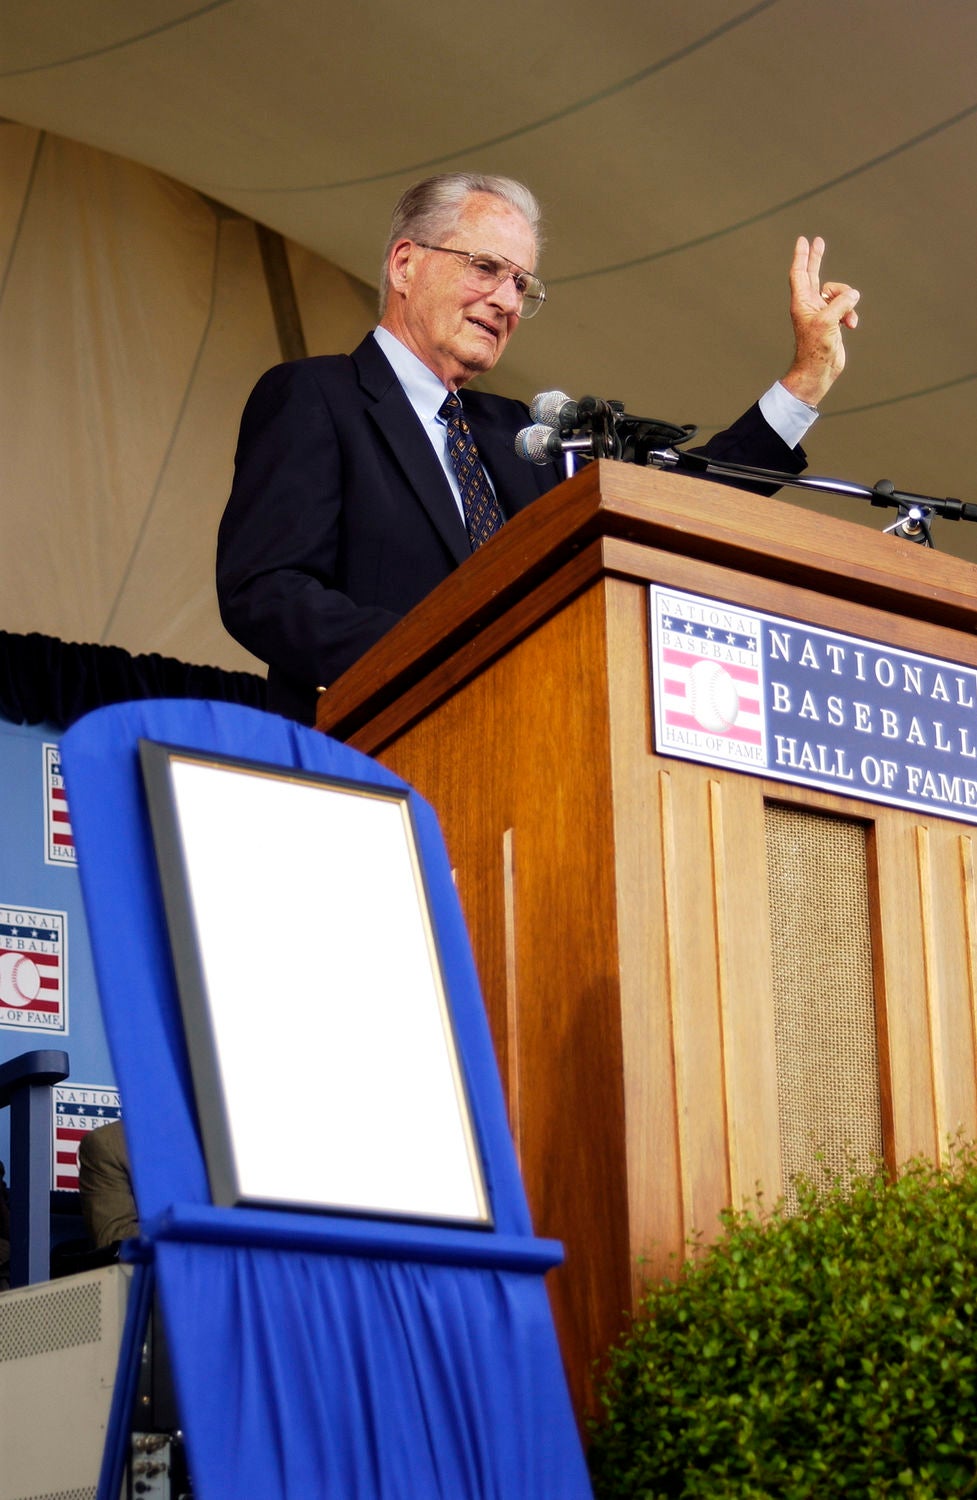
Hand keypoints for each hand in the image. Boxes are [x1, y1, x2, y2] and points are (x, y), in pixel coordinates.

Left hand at [780, 235, 859, 408]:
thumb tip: (853, 294)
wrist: (819, 370)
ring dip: (848, 301)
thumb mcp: (829, 321)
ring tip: (848, 318)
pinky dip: (851, 314)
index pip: (800, 273)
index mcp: (802, 302)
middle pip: (813, 275)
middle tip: (818, 241)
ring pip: (838, 293)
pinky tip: (851, 325)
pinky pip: (846, 308)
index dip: (802, 256)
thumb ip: (841, 302)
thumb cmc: (816, 348)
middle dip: (816, 259)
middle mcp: (809, 305)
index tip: (803, 241)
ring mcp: (821, 313)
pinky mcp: (832, 322)